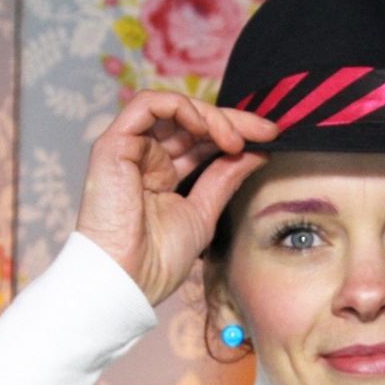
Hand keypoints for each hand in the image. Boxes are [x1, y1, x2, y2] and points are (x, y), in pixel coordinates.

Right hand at [75, 90, 279, 305]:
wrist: (129, 279)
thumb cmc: (159, 258)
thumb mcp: (205, 212)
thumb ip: (225, 178)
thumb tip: (257, 152)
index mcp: (163, 172)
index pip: (202, 139)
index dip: (236, 132)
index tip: (271, 138)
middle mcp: (145, 156)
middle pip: (191, 120)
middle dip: (232, 120)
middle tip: (267, 131)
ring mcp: (129, 148)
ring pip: (172, 107)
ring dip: (210, 115)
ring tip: (235, 139)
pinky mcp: (113, 144)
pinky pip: (147, 105)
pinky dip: (181, 108)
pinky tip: (205, 128)